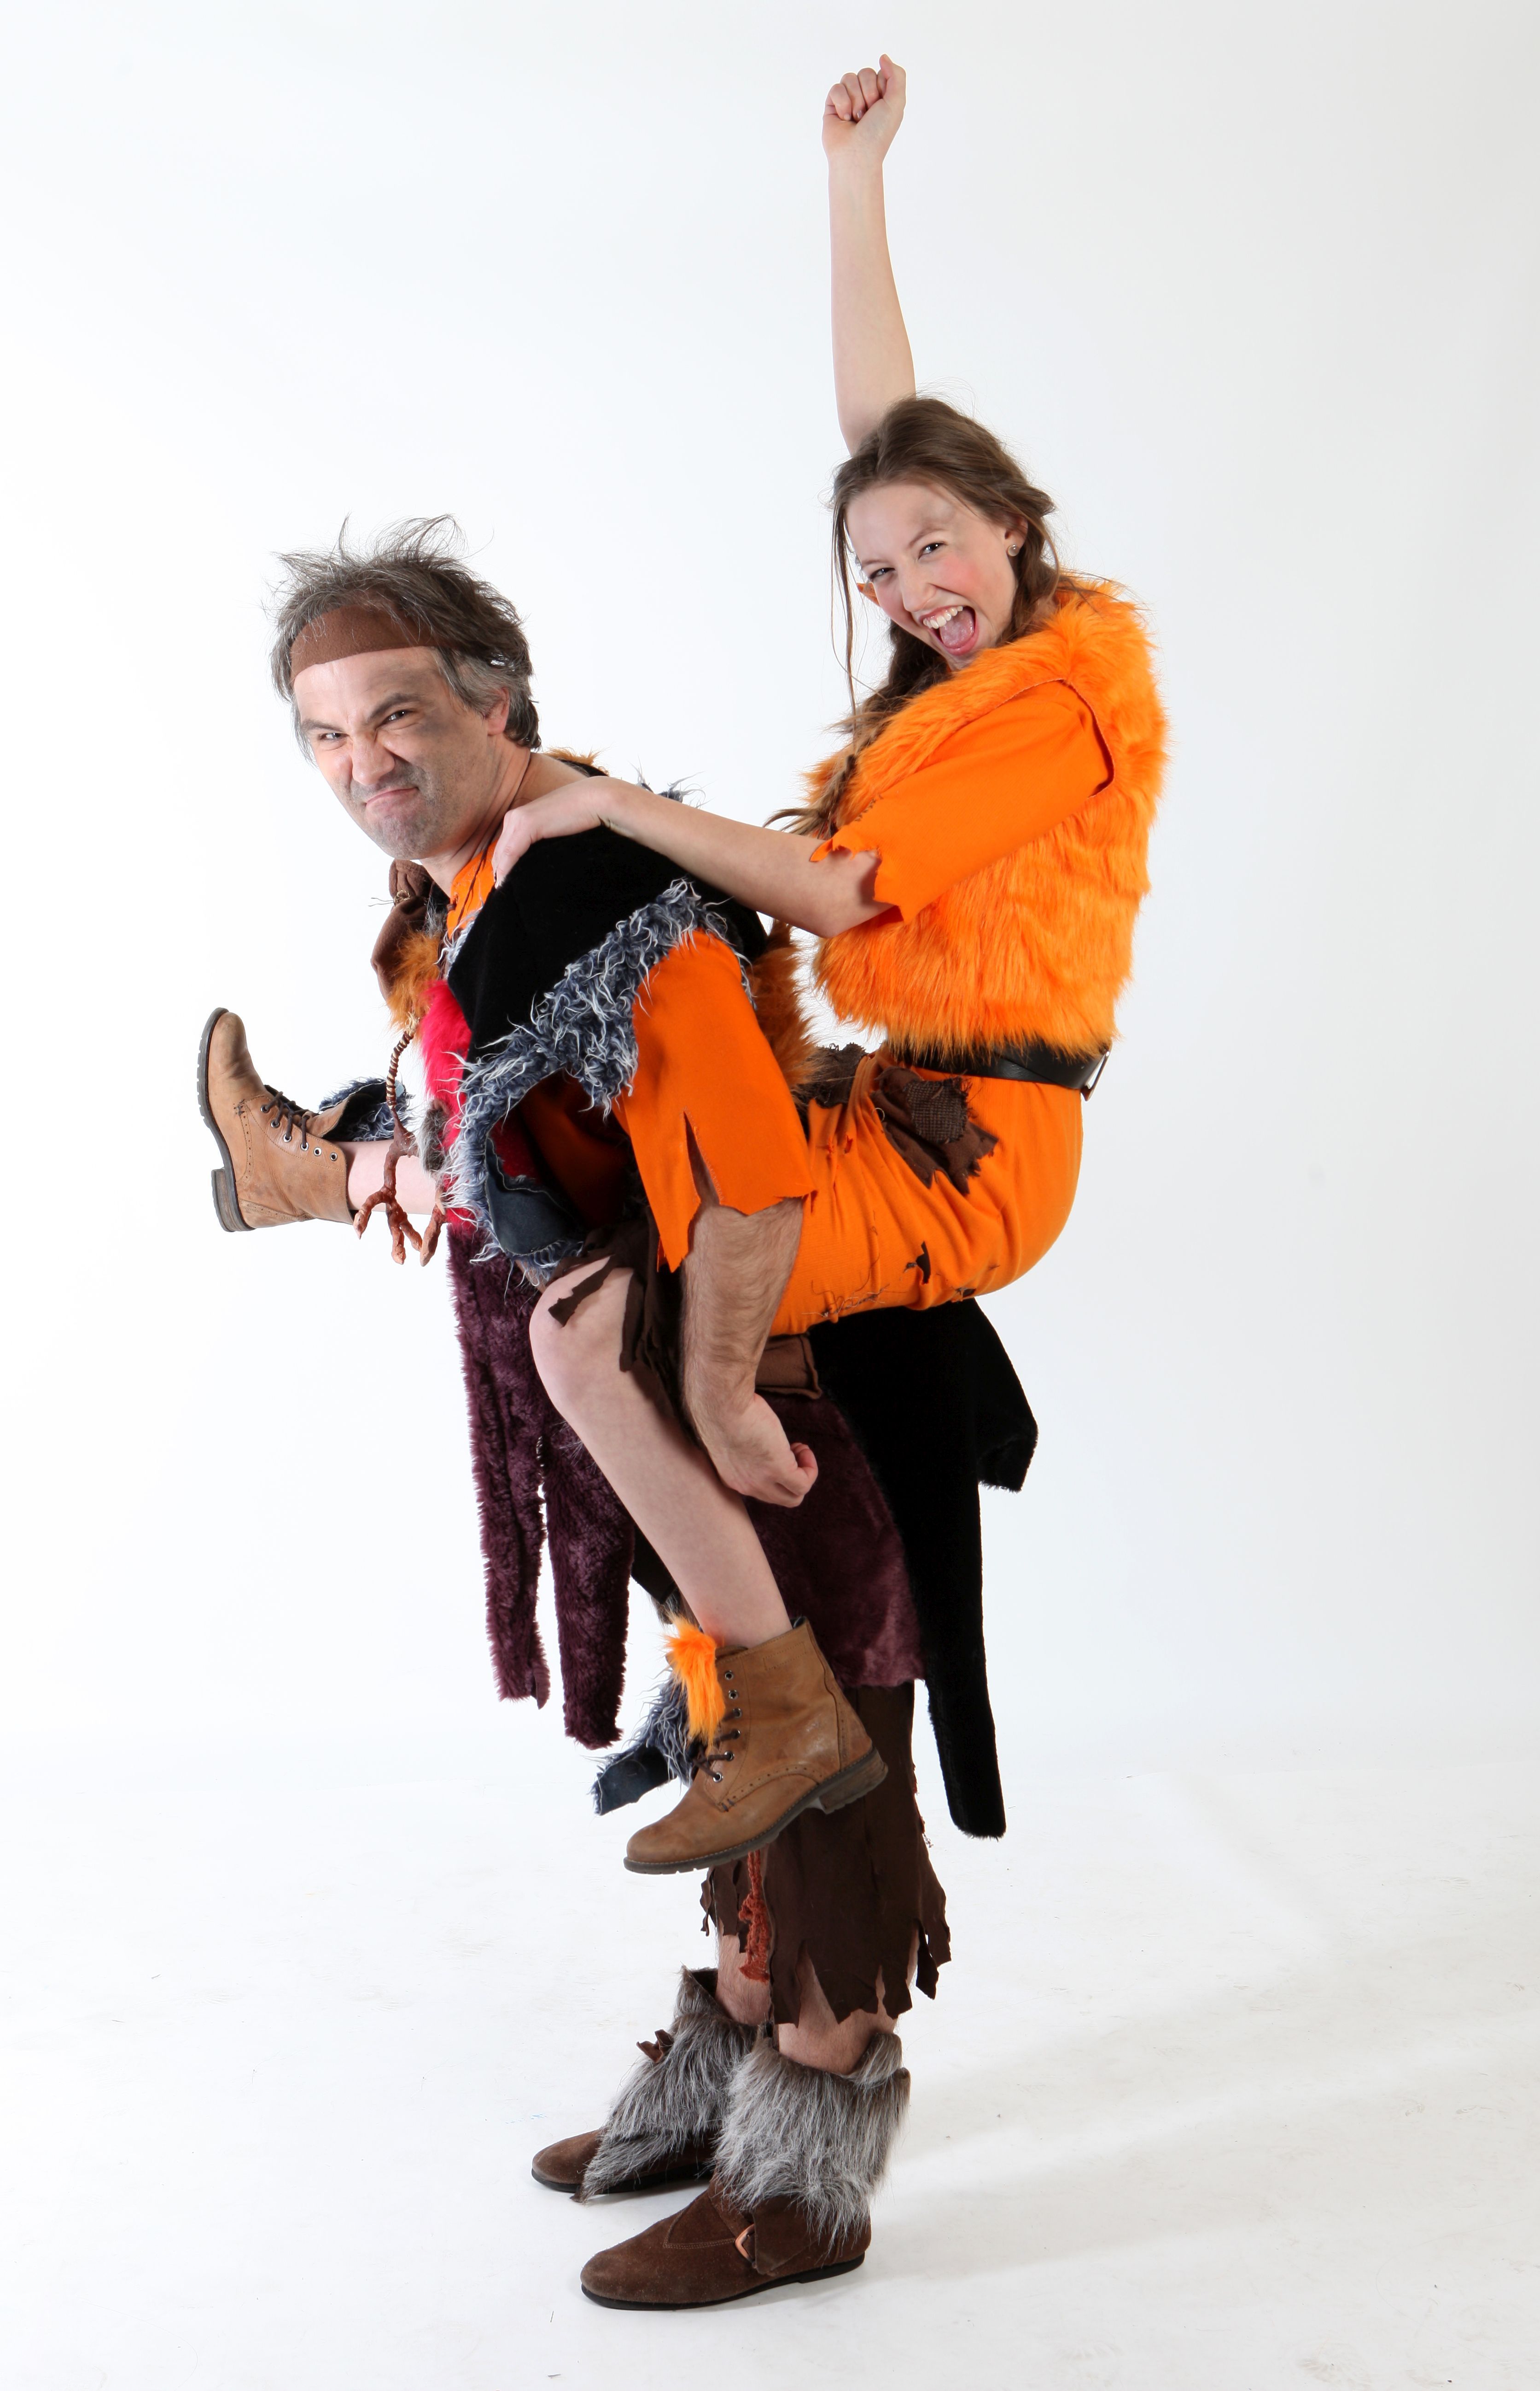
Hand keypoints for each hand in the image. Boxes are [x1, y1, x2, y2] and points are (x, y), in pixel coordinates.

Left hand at [491, 782, 610, 882]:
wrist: (593, 800)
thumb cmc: (579, 816)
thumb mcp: (552, 831)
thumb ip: (540, 842)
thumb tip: (534, 864)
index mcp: (518, 817)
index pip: (504, 849)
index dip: (503, 868)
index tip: (508, 886)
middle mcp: (513, 818)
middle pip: (499, 853)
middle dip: (501, 873)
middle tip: (507, 895)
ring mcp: (518, 820)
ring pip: (501, 855)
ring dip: (503, 874)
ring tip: (508, 893)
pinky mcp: (527, 825)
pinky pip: (510, 853)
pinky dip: (507, 870)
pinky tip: (507, 884)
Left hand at [692, 1388, 818, 1508]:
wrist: (722, 1403)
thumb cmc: (723, 1408)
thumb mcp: (731, 1436)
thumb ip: (743, 1447)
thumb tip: (760, 1440)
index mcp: (732, 1478)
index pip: (758, 1489)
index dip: (773, 1471)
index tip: (774, 1449)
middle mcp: (745, 1485)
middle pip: (778, 1498)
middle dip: (790, 1476)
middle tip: (791, 1451)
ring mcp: (761, 1480)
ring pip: (792, 1497)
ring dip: (802, 1473)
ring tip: (799, 1449)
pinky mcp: (778, 1470)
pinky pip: (803, 1484)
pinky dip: (809, 1468)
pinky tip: (803, 1448)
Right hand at [822, 54, 905, 167]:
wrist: (857, 155)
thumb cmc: (878, 134)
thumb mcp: (897, 102)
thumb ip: (897, 75)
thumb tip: (883, 56)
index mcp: (882, 96)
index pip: (880, 72)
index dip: (881, 87)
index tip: (881, 106)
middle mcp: (865, 96)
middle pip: (864, 72)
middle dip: (868, 93)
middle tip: (868, 114)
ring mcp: (848, 99)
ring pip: (849, 77)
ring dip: (855, 100)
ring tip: (856, 119)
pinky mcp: (832, 104)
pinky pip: (836, 88)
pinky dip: (842, 103)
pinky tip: (844, 119)